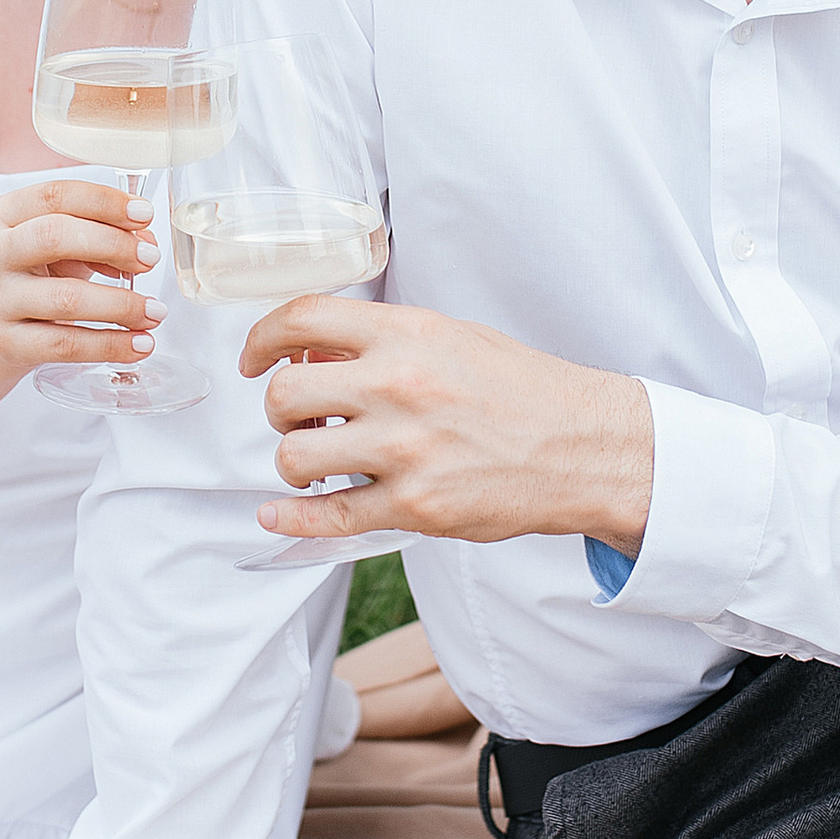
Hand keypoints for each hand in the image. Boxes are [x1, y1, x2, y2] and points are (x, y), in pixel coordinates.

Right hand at [0, 175, 160, 379]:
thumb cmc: (37, 276)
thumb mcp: (62, 245)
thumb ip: (101, 234)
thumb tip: (145, 243)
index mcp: (3, 215)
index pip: (54, 195)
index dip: (104, 202)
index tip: (144, 214)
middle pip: (54, 236)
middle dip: (113, 245)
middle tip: (150, 259)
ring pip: (66, 298)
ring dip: (121, 304)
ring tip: (154, 311)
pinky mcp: (6, 343)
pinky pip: (66, 345)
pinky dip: (111, 345)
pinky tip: (139, 343)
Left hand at [242, 299, 654, 551]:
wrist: (584, 446)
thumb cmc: (522, 390)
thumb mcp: (452, 338)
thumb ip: (383, 341)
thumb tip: (312, 356)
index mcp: (407, 335)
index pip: (302, 319)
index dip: (262, 339)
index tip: (255, 360)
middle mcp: (399, 386)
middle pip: (285, 395)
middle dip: (280, 411)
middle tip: (300, 420)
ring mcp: (404, 450)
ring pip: (295, 458)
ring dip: (293, 463)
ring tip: (318, 461)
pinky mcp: (414, 506)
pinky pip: (327, 516)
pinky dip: (291, 518)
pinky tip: (278, 514)